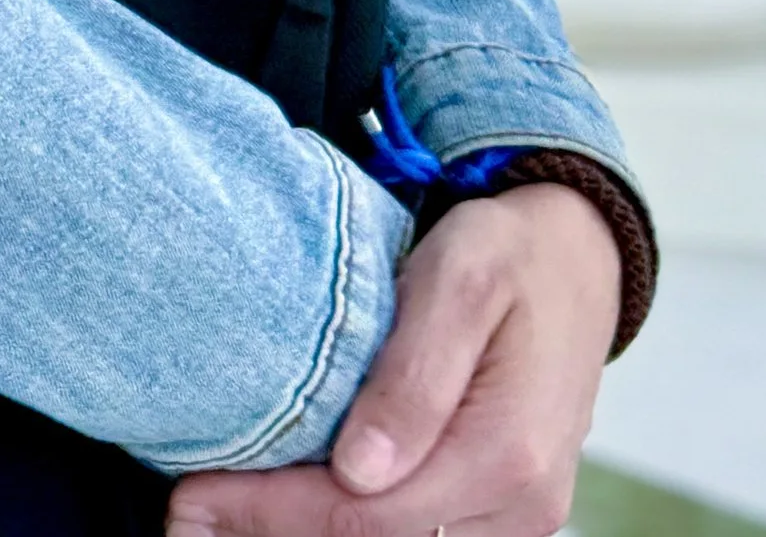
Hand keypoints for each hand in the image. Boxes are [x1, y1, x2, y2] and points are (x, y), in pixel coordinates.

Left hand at [166, 183, 620, 536]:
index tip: (192, 497)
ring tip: (225, 516)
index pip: (366, 517)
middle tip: (188, 515)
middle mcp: (520, 508)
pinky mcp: (502, 518)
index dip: (271, 514)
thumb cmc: (510, 256)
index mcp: (507, 452)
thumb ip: (415, 372)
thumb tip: (360, 470)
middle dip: (273, 535)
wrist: (577, 263)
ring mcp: (516, 523)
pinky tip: (290, 511)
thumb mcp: (461, 277)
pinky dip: (351, 533)